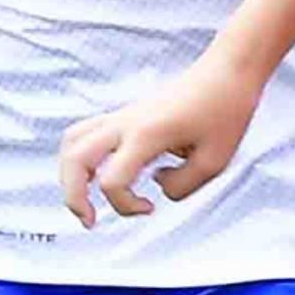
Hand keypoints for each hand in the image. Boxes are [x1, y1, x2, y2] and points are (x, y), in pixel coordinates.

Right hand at [58, 47, 265, 227]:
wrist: (225, 73)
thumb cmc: (225, 113)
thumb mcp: (215, 162)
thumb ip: (181, 186)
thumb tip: (156, 188)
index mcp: (146, 135)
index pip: (112, 181)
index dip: (125, 206)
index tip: (151, 207)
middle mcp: (124, 124)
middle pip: (75, 160)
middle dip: (73, 196)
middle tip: (90, 221)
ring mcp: (120, 117)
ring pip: (71, 143)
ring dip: (69, 174)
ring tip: (83, 197)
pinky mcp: (123, 115)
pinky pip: (83, 133)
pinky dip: (80, 156)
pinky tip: (98, 172)